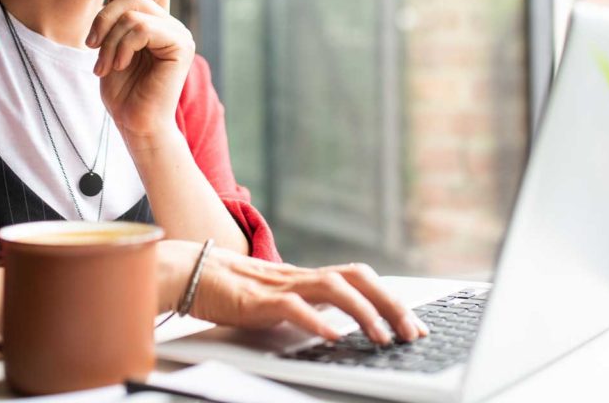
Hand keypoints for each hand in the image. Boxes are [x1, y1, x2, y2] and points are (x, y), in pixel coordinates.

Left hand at [86, 0, 194, 138]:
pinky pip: (142, 28)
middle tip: (92, 46)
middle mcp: (171, 23)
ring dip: (109, 38)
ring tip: (105, 64)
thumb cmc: (122, 90)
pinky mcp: (181, 46)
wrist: (136, 123)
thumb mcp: (111, 44)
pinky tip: (118, 65)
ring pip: (134, 11)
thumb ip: (117, 16)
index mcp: (157, 20)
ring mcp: (179, 34)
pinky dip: (121, 46)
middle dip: (103, 17)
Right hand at [158, 242, 427, 344]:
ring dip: (363, 312)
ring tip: (380, 337)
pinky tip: (332, 336)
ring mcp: (282, 285)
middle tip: (411, 332)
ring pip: (333, 287)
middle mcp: (302, 277)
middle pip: (358, 277)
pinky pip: (292, 306)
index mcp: (310, 278)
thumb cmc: (235, 290)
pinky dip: (316, 320)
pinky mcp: (258, 300)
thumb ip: (310, 306)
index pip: (361, 280)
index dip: (391, 299)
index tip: (415, 325)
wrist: (194, 273)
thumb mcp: (282, 299)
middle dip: (390, 303)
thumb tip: (342, 324)